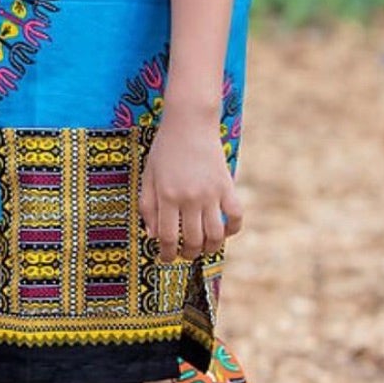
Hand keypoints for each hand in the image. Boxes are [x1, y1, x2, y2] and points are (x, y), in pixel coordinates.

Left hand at [139, 106, 242, 261]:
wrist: (189, 123)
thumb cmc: (165, 150)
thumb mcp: (148, 175)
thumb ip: (147, 206)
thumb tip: (153, 235)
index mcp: (167, 195)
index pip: (168, 236)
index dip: (167, 253)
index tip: (166, 259)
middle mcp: (190, 197)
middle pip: (193, 240)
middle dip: (188, 254)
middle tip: (185, 254)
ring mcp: (211, 193)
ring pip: (215, 235)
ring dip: (210, 248)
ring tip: (203, 249)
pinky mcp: (227, 186)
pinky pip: (236, 216)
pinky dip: (232, 229)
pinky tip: (223, 231)